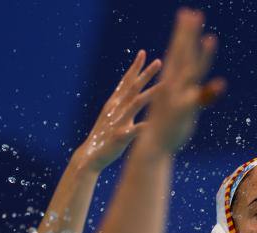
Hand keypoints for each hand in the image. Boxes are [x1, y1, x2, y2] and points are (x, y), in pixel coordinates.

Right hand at [78, 51, 161, 170]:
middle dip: (146, 74)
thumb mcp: (115, 117)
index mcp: (115, 103)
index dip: (135, 67)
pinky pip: (135, 130)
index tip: (143, 53)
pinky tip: (157, 123)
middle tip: (159, 61)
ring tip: (166, 85)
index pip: (125, 81)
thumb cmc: (105, 136)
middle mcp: (116, 108)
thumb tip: (134, 96)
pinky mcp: (120, 136)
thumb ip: (125, 106)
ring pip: (136, 104)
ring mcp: (118, 121)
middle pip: (133, 87)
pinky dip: (146, 125)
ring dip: (152, 93)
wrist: (90, 155)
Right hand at [145, 8, 225, 152]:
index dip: (183, 33)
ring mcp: (177, 97)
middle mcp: (172, 85)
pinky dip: (208, 93)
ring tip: (211, 39)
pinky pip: (198, 101)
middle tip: (193, 13)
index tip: (187, 14)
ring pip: (191, 72)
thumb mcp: (182, 108)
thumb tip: (207, 89)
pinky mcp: (184, 113)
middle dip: (188, 34)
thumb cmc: (166, 127)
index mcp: (169, 82)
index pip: (177, 52)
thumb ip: (197, 96)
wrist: (153, 147)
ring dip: (202, 56)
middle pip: (183, 56)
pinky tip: (220, 85)